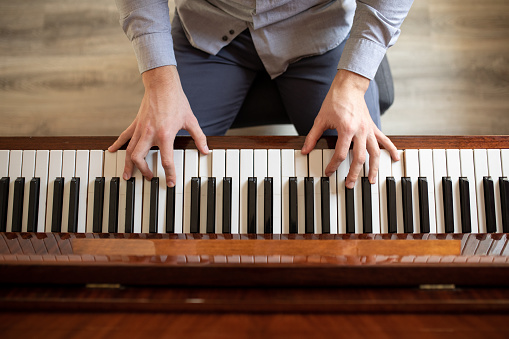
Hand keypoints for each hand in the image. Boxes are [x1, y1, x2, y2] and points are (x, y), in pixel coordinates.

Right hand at [108, 65, 208, 186]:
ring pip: (129, 150)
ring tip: (127, 175)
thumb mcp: (191, 120)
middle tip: (149, 177)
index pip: (166, 160)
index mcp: (165, 135)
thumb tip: (205, 150)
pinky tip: (112, 151)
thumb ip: (199, 137)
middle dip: (143, 171)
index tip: (170, 182)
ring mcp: (141, 129)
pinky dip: (118, 144)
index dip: (169, 174)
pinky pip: (125, 136)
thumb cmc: (176, 101)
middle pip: (140, 158)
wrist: (162, 84)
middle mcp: (150, 133)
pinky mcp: (136, 123)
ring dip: (128, 164)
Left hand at [301, 69, 398, 188]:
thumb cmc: (334, 101)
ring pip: (374, 153)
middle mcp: (360, 131)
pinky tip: (395, 159)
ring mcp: (368, 129)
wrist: (349, 87)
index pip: (340, 153)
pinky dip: (391, 149)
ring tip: (372, 180)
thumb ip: (312, 137)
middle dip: (354, 173)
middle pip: (359, 157)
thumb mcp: (320, 119)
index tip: (328, 172)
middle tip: (350, 185)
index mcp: (346, 129)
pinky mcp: (373, 127)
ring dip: (373, 168)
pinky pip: (384, 140)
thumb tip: (305, 151)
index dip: (333, 165)